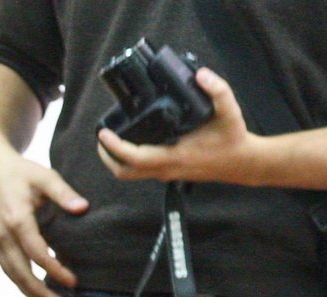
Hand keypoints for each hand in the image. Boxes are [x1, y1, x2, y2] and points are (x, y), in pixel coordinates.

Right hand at [0, 144, 85, 296]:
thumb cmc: (21, 172)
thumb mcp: (44, 176)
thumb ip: (63, 192)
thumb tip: (82, 208)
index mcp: (16, 219)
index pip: (36, 252)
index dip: (54, 269)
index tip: (73, 281)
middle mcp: (3, 234)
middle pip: (20, 271)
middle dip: (39, 291)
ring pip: (11, 274)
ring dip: (28, 293)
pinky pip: (8, 268)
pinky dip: (20, 283)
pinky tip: (34, 293)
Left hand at [96, 68, 252, 182]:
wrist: (243, 164)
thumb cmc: (233, 139)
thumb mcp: (230, 111)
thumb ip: (218, 91)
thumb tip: (201, 74)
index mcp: (175, 155)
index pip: (135, 157)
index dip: (115, 147)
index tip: (103, 133)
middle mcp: (166, 168)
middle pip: (124, 172)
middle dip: (107, 156)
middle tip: (101, 137)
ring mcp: (165, 174)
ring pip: (130, 174)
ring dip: (115, 160)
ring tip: (109, 140)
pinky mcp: (167, 173)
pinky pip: (139, 171)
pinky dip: (128, 160)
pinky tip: (129, 143)